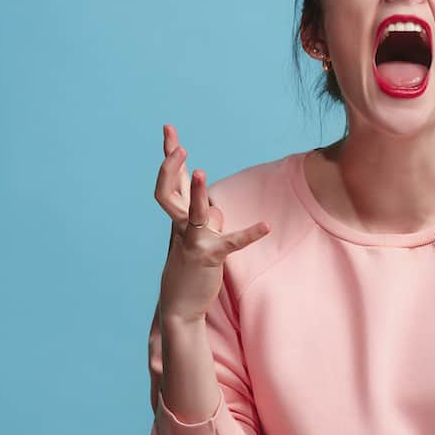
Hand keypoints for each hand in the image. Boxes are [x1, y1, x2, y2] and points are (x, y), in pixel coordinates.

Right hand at [153, 124, 270, 323]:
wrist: (180, 305)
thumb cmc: (189, 268)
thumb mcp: (197, 237)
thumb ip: (207, 218)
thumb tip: (217, 209)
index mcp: (178, 217)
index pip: (171, 180)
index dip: (169, 155)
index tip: (169, 129)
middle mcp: (180, 225)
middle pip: (168, 190)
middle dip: (170, 166)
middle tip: (178, 145)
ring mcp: (192, 240)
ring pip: (193, 213)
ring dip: (197, 194)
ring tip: (200, 172)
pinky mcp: (209, 256)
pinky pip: (231, 242)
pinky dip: (249, 233)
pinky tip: (266, 226)